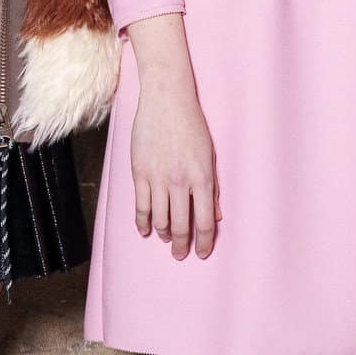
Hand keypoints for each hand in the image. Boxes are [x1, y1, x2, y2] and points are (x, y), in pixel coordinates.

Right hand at [125, 16, 217, 260]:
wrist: (167, 100)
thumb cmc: (193, 126)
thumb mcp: (210, 156)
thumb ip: (212, 188)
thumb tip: (215, 216)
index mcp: (203, 178)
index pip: (205, 222)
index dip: (204, 242)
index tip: (202, 253)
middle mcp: (180, 182)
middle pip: (181, 226)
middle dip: (182, 245)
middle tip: (181, 254)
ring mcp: (158, 178)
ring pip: (159, 219)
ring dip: (164, 234)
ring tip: (167, 239)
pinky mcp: (140, 172)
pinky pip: (140, 205)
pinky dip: (143, 222)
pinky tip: (146, 230)